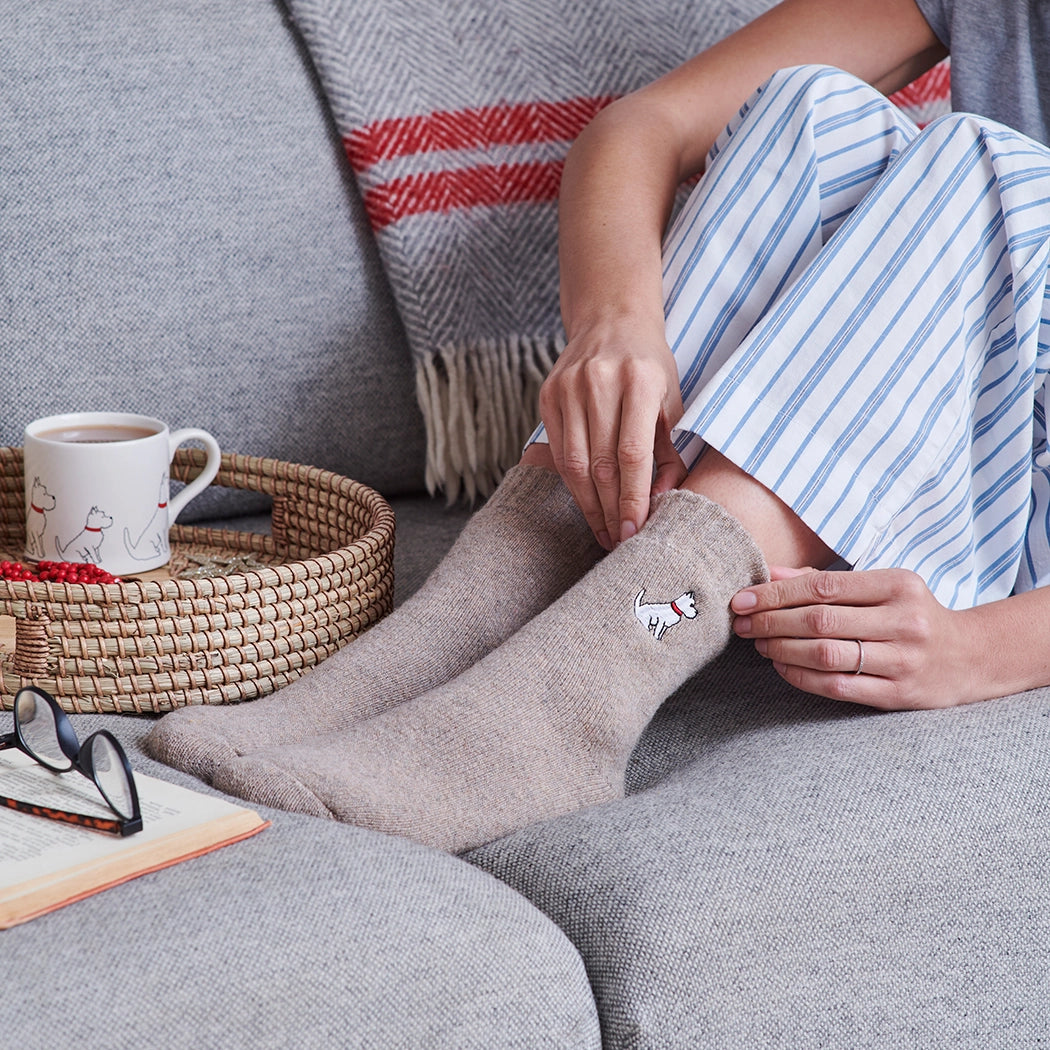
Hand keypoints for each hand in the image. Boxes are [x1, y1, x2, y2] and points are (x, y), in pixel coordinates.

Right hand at [538, 314, 686, 548]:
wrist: (610, 320)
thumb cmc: (649, 366)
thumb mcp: (671, 401)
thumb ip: (670, 450)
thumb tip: (663, 499)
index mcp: (639, 381)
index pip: (633, 454)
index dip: (633, 498)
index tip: (635, 530)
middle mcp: (600, 382)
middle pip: (601, 463)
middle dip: (610, 509)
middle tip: (620, 542)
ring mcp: (568, 388)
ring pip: (575, 463)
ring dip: (589, 504)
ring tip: (603, 531)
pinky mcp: (548, 395)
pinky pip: (559, 451)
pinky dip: (572, 483)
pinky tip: (586, 503)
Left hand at [730, 566, 987, 709]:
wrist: (970, 658)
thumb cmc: (912, 614)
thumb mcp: (880, 587)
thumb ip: (825, 580)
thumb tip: (769, 574)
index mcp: (899, 585)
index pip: (823, 586)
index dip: (775, 593)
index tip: (742, 599)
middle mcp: (905, 621)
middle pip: (820, 620)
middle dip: (770, 621)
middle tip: (741, 624)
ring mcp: (904, 661)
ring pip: (825, 654)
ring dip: (781, 648)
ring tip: (758, 643)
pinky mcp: (899, 695)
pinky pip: (838, 686)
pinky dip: (801, 676)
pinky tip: (781, 666)